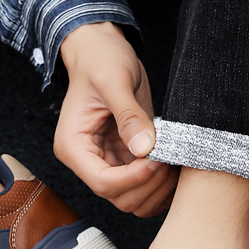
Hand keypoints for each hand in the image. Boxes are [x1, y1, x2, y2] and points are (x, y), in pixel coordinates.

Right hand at [54, 23, 178, 216]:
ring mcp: (107, 162)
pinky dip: (162, 183)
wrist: (102, 50)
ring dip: (157, 187)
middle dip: (148, 184)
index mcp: (74, 146)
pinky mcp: (125, 159)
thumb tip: (144, 148)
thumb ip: (129, 115)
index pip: (103, 182)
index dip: (134, 178)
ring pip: (134, 198)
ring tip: (174, 160)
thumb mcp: (114, 80)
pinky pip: (144, 185)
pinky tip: (174, 162)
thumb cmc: (101, 60)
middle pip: (119, 197)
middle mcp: (87, 160)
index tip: (157, 159)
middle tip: (169, 158)